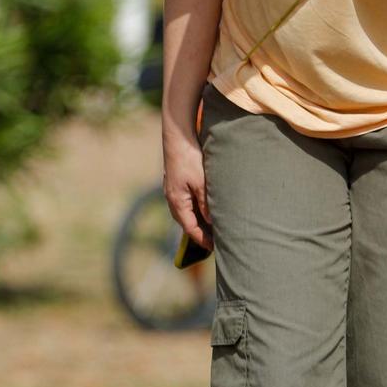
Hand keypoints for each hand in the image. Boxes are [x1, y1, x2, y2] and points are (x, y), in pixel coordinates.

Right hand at [162, 130, 212, 250]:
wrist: (177, 138)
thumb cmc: (189, 159)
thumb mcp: (201, 183)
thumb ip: (206, 203)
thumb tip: (211, 222)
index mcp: (177, 202)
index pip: (190, 228)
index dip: (201, 239)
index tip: (213, 248)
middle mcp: (172, 199)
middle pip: (185, 222)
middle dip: (198, 233)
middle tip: (214, 242)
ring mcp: (172, 191)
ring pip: (184, 213)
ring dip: (196, 222)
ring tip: (210, 228)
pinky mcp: (175, 183)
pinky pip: (184, 203)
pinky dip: (194, 210)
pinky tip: (203, 209)